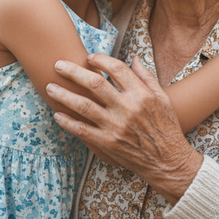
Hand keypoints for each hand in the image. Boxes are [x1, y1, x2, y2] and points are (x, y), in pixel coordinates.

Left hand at [46, 54, 203, 205]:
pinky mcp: (108, 143)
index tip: (88, 57)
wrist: (168, 161)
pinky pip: (82, 130)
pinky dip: (68, 122)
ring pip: (83, 105)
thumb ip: (146, 77)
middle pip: (94, 83)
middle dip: (73, 71)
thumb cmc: (166, 127)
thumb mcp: (162, 98)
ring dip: (64, 95)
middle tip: (58, 64)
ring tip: (50, 87)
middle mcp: (127, 108)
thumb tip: (133, 58)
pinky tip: (56, 114)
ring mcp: (116, 126)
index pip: (116, 69)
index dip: (100, 60)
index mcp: (141, 94)